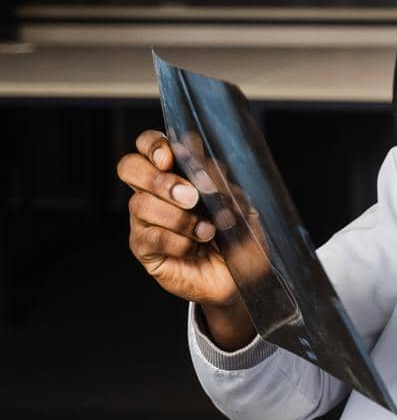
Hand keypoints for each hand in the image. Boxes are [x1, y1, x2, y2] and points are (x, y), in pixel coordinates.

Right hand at [118, 129, 250, 346]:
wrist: (244, 275)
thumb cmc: (240, 234)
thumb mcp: (238, 201)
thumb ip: (218, 180)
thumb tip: (198, 163)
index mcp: (177, 172)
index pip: (148, 145)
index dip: (153, 145)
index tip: (171, 157)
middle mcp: (155, 192)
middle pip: (129, 167)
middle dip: (159, 180)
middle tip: (191, 197)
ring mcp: (145, 220)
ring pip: (140, 204)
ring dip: (179, 218)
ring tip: (207, 231)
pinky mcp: (144, 248)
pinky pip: (150, 236)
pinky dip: (178, 241)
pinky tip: (195, 247)